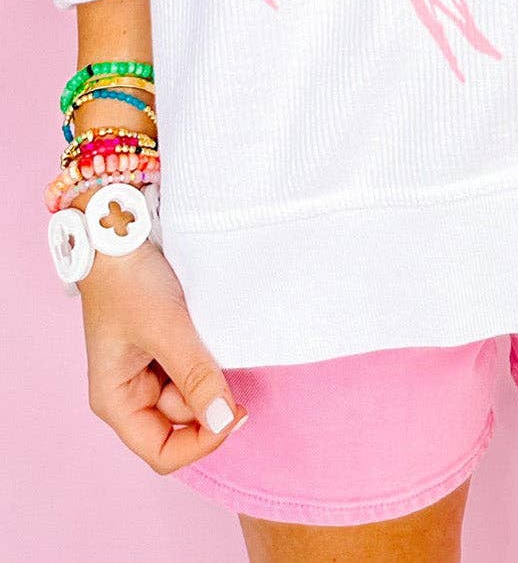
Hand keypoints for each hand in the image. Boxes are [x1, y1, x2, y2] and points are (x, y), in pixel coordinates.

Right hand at [79, 235, 248, 473]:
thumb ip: (195, 376)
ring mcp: (149, 370)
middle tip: (227, 362)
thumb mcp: (165, 328)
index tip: (236, 414)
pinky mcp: (167, 348)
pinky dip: (210, 358)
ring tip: (213, 337)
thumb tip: (225, 421)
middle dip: (209, 400)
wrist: (120, 230)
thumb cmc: (128, 280)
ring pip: (194, 394)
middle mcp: (131, 393)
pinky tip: (214, 334)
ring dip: (211, 375)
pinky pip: (196, 368)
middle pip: (182, 423)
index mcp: (116, 401)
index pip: (161, 452)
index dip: (201, 443)